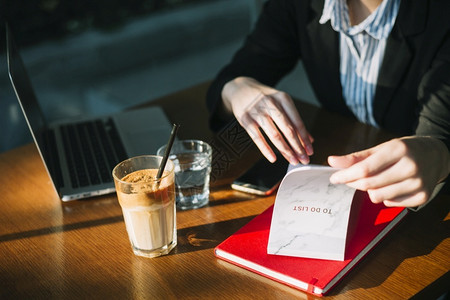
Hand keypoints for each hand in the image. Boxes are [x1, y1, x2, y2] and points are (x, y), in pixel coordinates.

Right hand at [222, 77, 313, 164]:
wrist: (240, 89)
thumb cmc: (264, 98)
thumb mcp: (281, 102)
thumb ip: (294, 120)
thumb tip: (309, 140)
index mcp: (283, 99)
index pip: (297, 122)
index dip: (305, 139)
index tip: (310, 151)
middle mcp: (271, 104)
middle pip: (288, 130)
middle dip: (298, 147)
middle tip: (304, 159)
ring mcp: (257, 112)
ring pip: (274, 135)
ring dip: (285, 150)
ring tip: (292, 160)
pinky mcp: (245, 119)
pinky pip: (257, 138)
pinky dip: (266, 150)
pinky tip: (273, 158)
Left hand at [328, 136, 449, 207]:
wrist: (437, 155)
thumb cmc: (404, 150)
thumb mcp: (382, 148)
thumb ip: (356, 157)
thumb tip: (332, 161)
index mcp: (398, 150)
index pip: (364, 169)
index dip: (345, 175)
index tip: (334, 178)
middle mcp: (410, 167)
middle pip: (369, 184)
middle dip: (354, 183)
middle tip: (350, 179)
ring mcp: (418, 183)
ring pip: (378, 197)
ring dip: (369, 191)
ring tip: (377, 180)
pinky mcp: (422, 196)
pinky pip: (390, 203)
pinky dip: (385, 197)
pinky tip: (392, 186)